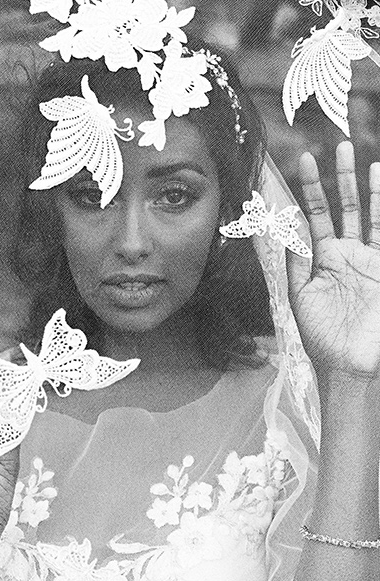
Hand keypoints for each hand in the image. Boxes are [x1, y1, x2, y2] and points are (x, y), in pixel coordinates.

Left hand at [287, 141, 379, 381]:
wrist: (347, 362)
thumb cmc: (320, 334)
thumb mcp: (299, 296)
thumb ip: (294, 262)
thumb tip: (282, 228)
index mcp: (322, 259)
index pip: (316, 216)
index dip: (311, 189)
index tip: (304, 160)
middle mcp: (346, 253)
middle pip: (343, 207)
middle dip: (340, 178)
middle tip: (338, 146)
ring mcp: (368, 259)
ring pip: (367, 214)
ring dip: (364, 187)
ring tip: (359, 158)